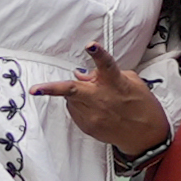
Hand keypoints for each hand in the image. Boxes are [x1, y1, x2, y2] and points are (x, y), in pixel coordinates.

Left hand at [55, 50, 171, 163]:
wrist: (145, 135)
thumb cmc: (141, 107)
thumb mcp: (132, 83)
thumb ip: (105, 74)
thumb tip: (82, 73)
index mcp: (116, 83)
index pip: (106, 65)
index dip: (98, 54)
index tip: (90, 45)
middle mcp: (101, 98)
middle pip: (71, 90)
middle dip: (51, 89)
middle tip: (35, 89)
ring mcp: (93, 114)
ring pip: (71, 99)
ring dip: (76, 94)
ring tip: (97, 98)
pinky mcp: (88, 126)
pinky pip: (75, 111)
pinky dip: (80, 106)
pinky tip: (97, 109)